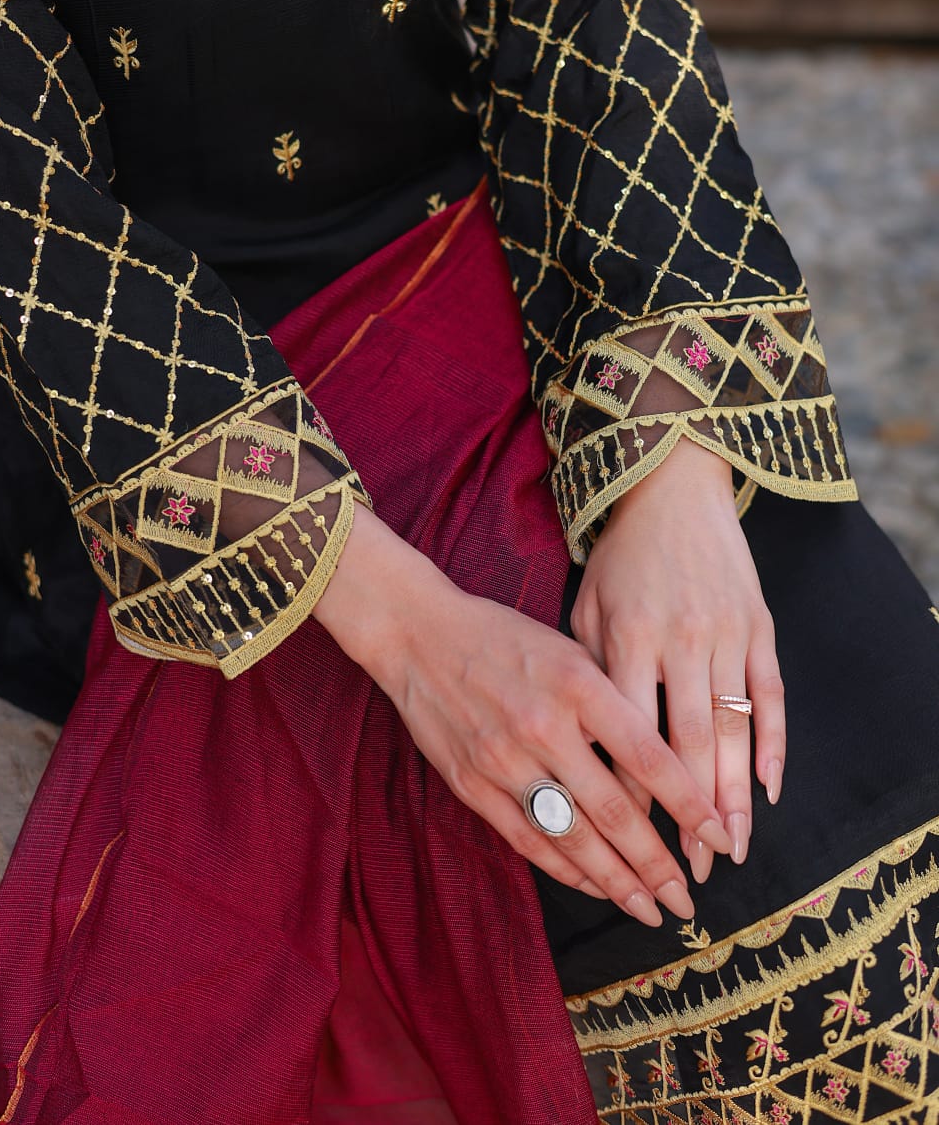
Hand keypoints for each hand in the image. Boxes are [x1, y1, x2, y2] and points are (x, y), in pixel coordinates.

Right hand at [316, 504, 730, 925]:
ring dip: (616, 881)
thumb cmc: (503, 636)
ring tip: (649, 909)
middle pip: (614, 811)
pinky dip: (565, 869)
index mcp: (578, 684)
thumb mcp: (568, 647)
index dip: (689, 806)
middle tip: (688, 901)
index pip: (647, 757)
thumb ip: (610, 701)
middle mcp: (544, 726)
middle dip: (658, 864)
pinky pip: (527, 840)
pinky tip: (594, 886)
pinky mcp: (473, 785)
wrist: (419, 635)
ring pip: (572, 836)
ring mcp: (505, 761)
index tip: (719, 837)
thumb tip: (660, 762)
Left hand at [570, 440, 784, 882]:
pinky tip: (767, 790)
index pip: (631, 735)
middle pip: (688, 745)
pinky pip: (771, 696)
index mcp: (627, 640)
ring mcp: (726, 634)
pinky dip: (773, 745)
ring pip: (733, 729)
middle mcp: (679, 641)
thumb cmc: (620, 559)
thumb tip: (589, 751)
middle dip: (691, 815)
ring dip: (734, 796)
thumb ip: (591, 675)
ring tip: (731, 848)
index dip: (636, 792)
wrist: (673, 490)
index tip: (635, 845)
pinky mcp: (759, 626)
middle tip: (694, 870)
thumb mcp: (587, 609)